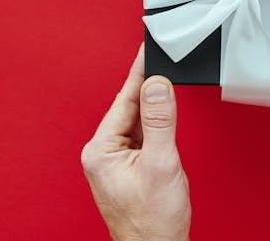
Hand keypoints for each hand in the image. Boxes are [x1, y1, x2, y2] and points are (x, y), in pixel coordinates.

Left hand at [81, 45, 190, 240]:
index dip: (139, 72)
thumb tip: (157, 85)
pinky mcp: (130, 168)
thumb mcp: (160, 164)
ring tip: (167, 82)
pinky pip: (143, 135)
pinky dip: (156, 123)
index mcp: (101, 150)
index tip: (147, 49)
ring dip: (153, 105)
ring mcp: (116, 161)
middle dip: (148, 85)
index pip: (123, 99)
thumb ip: (159, 121)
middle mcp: (104, 153)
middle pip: (130, 107)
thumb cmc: (152, 221)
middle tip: (162, 58)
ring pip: (138, 121)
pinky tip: (165, 115)